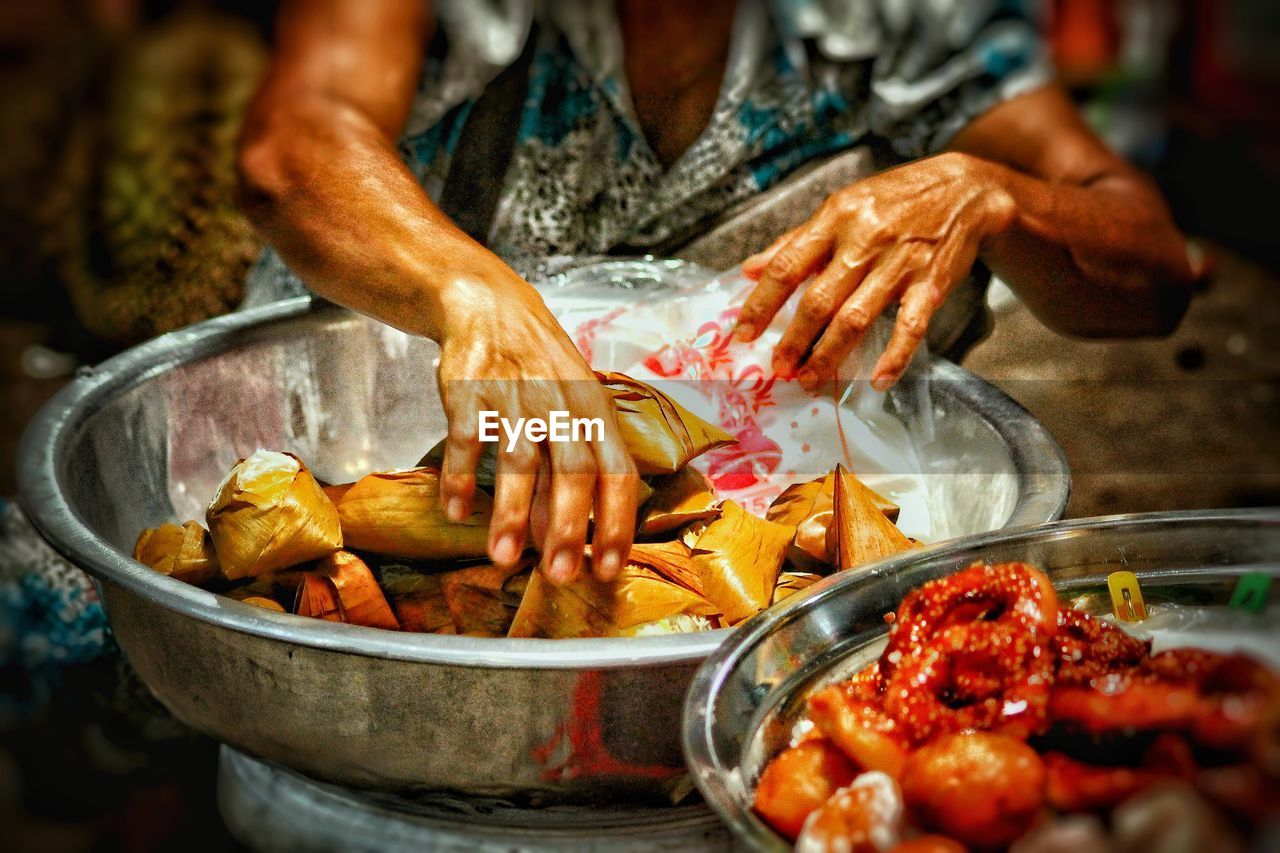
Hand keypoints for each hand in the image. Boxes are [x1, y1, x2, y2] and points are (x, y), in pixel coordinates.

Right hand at [433, 273, 638, 583]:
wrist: (490, 305)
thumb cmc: (541, 370)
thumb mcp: (572, 408)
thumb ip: (571, 470)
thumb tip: (568, 540)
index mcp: (595, 412)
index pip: (617, 472)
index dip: (616, 522)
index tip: (608, 567)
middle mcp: (560, 404)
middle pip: (572, 472)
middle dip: (567, 528)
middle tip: (559, 575)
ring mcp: (514, 397)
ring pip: (518, 461)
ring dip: (509, 513)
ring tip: (501, 558)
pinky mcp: (469, 391)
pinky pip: (465, 441)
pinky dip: (458, 478)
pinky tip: (455, 513)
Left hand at [734, 152, 1014, 390]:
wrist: (963, 188)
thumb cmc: (893, 200)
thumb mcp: (841, 208)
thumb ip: (795, 241)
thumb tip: (750, 270)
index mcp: (835, 219)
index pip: (787, 267)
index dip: (761, 304)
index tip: (743, 334)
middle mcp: (864, 241)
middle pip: (819, 300)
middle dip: (794, 340)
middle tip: (778, 368)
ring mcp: (899, 264)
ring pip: (856, 318)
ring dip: (829, 355)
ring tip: (810, 378)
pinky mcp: (931, 283)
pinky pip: (910, 326)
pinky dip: (894, 357)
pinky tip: (877, 380)